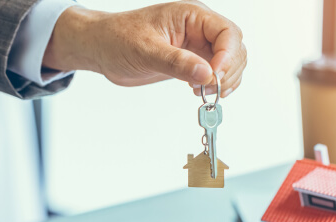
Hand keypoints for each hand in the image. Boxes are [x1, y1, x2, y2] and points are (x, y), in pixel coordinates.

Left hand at [43, 1, 246, 97]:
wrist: (101, 48)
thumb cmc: (116, 39)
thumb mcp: (145, 51)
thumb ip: (177, 63)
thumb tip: (207, 74)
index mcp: (191, 15)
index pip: (226, 33)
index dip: (227, 56)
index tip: (215, 77)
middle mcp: (198, 28)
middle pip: (234, 48)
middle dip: (228, 71)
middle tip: (211, 89)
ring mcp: (197, 45)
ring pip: (230, 62)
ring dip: (225, 80)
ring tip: (204, 91)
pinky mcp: (192, 60)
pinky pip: (217, 72)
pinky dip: (217, 85)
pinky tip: (200, 91)